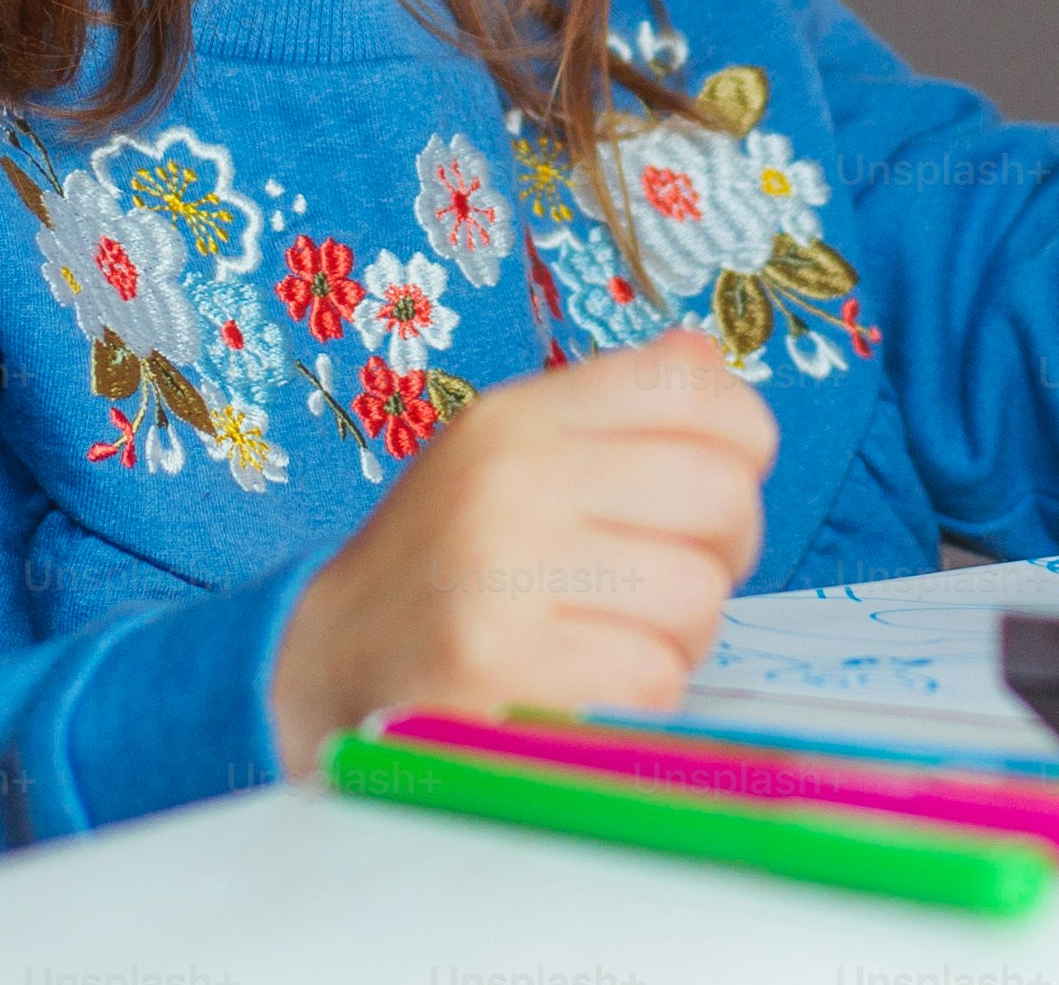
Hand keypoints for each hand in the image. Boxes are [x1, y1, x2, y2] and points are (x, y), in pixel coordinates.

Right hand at [267, 328, 773, 774]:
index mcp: (517, 418)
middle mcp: (509, 482)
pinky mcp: (498, 673)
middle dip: (721, 552)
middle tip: (667, 580)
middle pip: (720, 495)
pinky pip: (653, 680)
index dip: (739, 444)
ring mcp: (499, 577)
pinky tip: (582, 688)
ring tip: (612, 639)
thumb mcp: (508, 458)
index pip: (692, 388)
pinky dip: (637, 698)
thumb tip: (708, 361)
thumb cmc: (445, 564)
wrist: (320, 669)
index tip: (705, 490)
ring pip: (698, 599)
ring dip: (678, 639)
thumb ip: (613, 411)